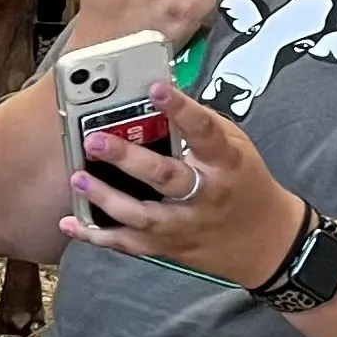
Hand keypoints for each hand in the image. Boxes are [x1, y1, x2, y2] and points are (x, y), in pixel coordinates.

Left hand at [60, 80, 305, 288]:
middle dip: (129, 159)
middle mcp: (205, 195)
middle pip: (167, 177)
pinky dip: (98, 236)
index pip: (205, 131)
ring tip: (78, 179)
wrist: (265, 242)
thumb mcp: (234, 147)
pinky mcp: (168, 248)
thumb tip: (155, 98)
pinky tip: (71, 223)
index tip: (156, 88)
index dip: (182, 109)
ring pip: (143, 216)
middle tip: (95, 140)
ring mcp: (185, 225)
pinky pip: (130, 244)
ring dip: (107, 198)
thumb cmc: (243, 183)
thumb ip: (198, 126)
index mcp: (225, 163)